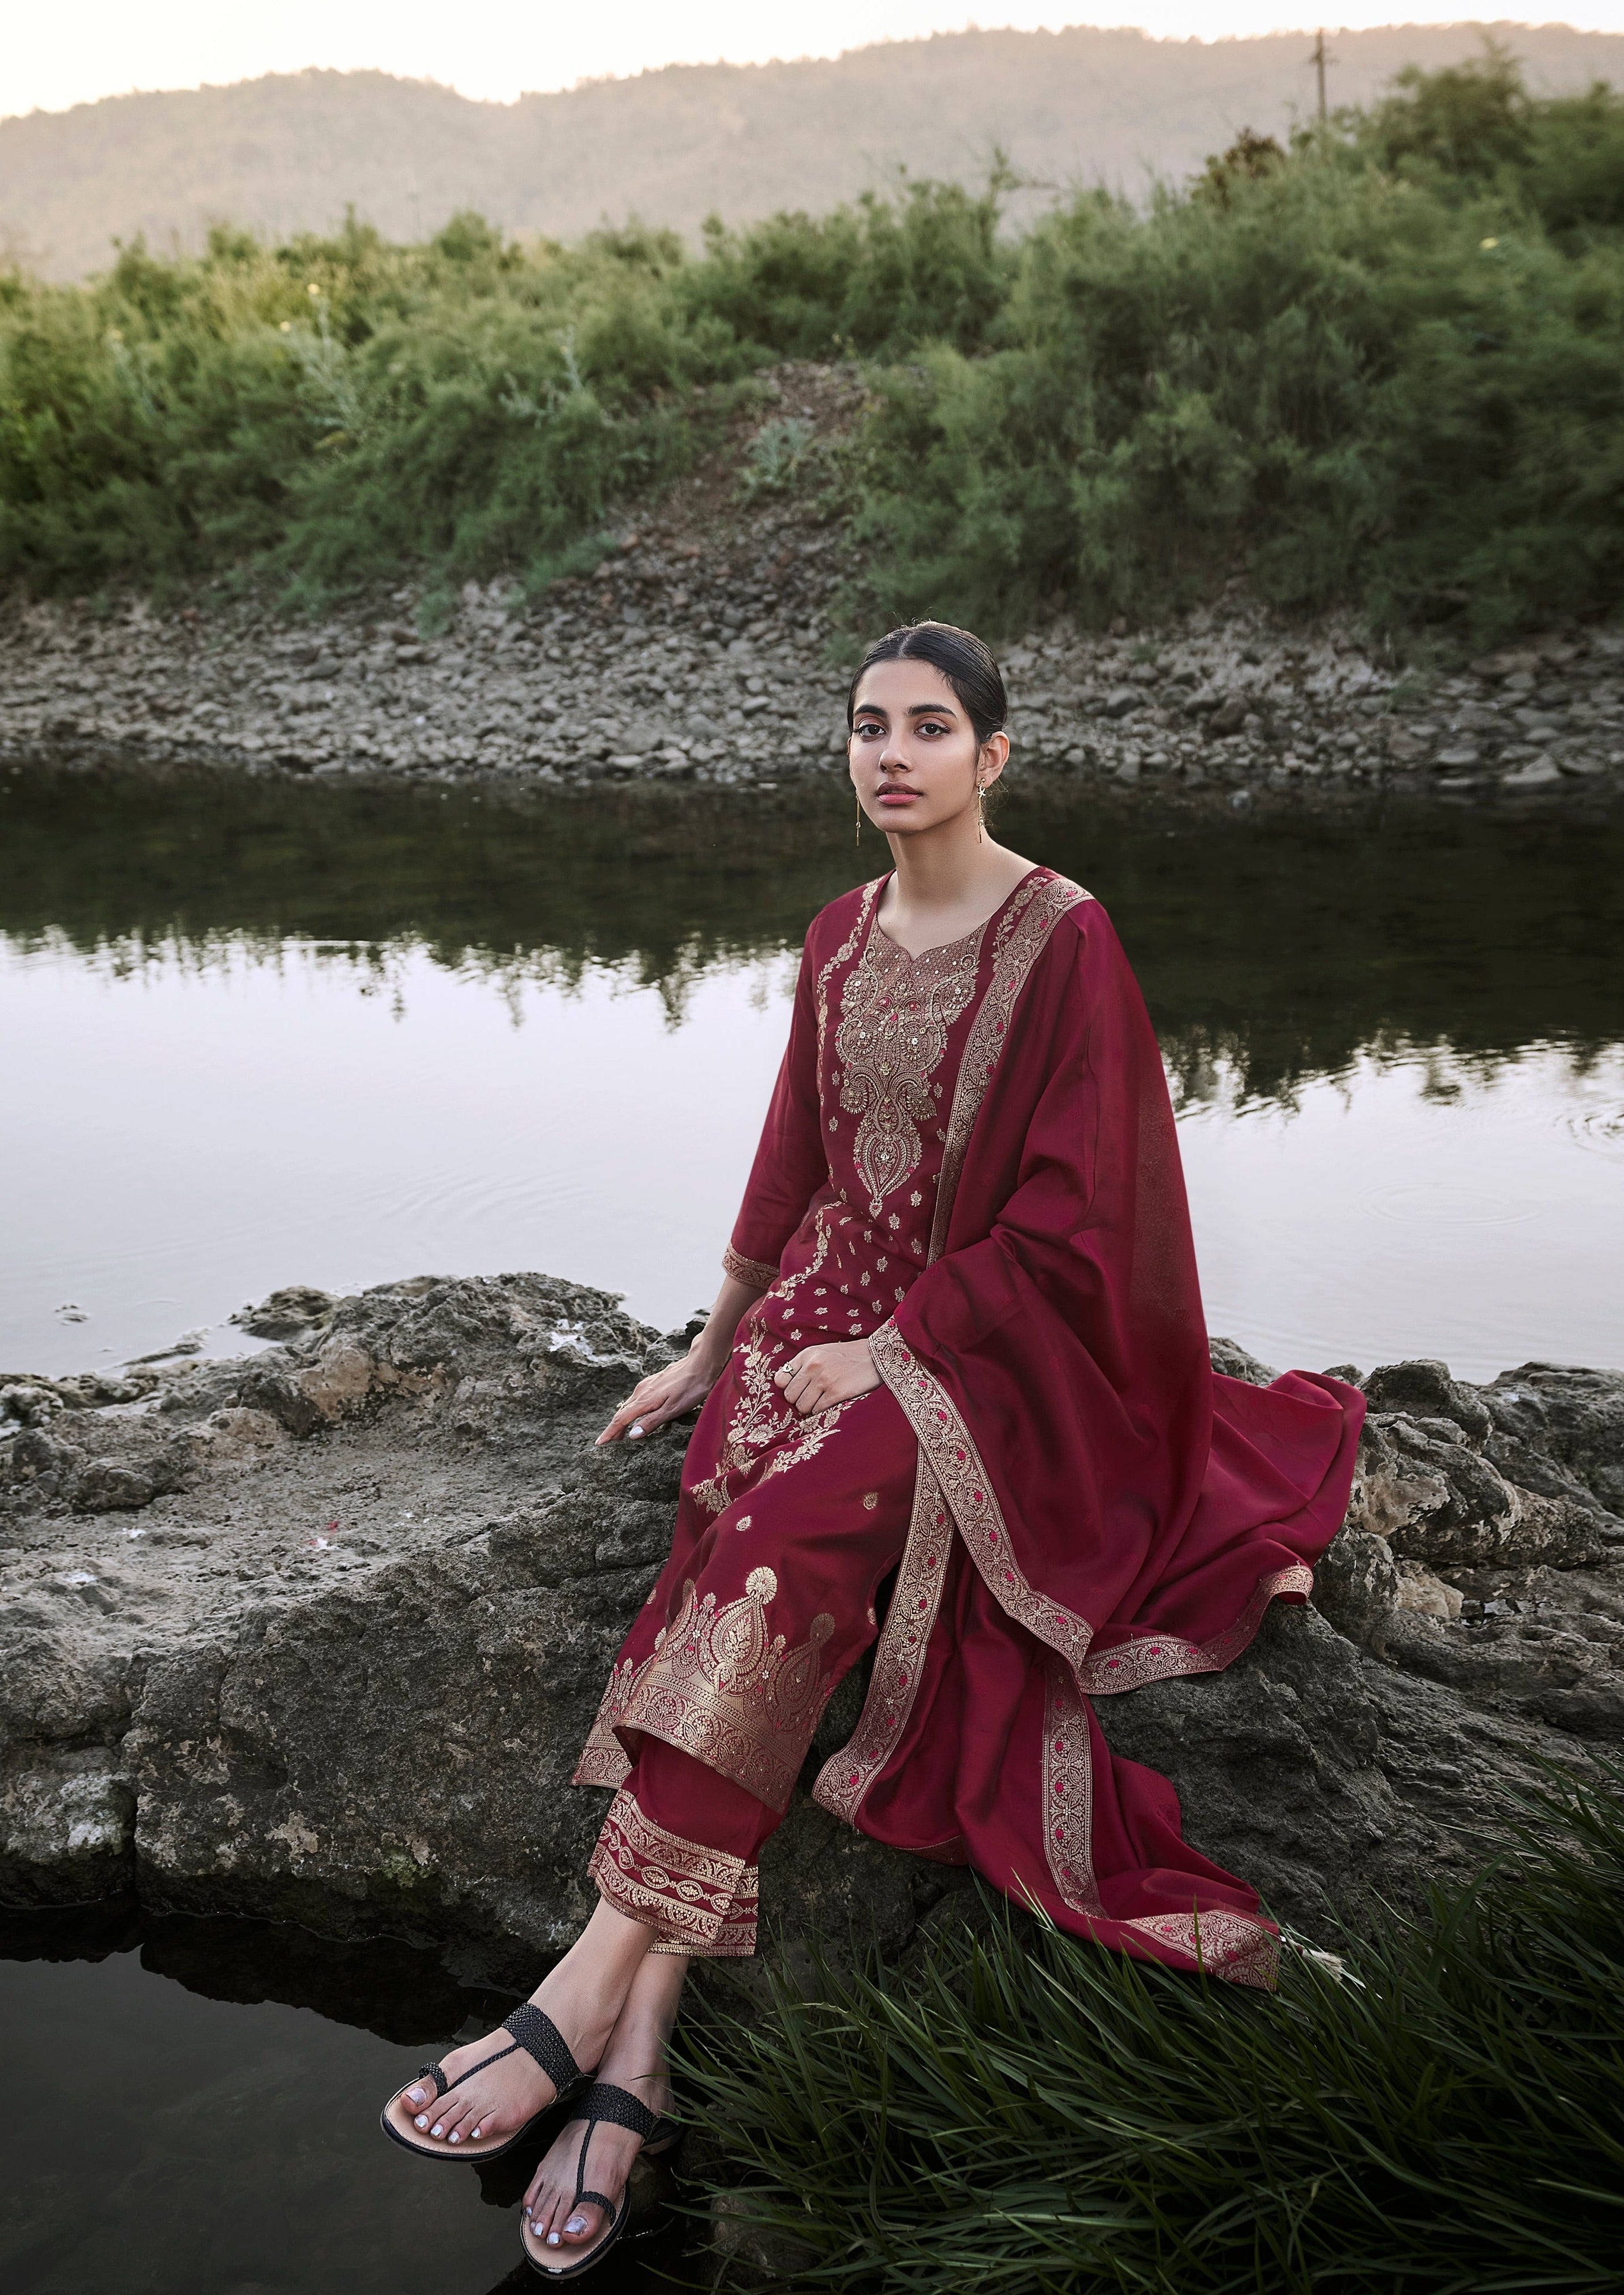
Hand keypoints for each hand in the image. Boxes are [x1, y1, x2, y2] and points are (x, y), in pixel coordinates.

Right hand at [597, 1348, 721, 1445]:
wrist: (701, 1363)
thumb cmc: (691, 1388)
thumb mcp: (673, 1409)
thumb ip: (651, 1422)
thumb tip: (631, 1435)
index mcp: (644, 1400)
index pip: (621, 1420)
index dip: (610, 1432)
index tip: (599, 1444)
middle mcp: (642, 1391)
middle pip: (623, 1412)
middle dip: (615, 1428)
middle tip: (610, 1443)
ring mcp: (648, 1384)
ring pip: (630, 1404)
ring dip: (624, 1418)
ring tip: (622, 1432)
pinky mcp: (654, 1381)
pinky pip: (637, 1398)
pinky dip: (632, 1409)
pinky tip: (638, 1413)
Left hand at [773, 1339, 881, 1417]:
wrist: (876, 1357)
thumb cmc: (847, 1356)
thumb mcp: (822, 1352)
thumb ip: (803, 1365)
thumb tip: (782, 1384)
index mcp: (807, 1355)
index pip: (780, 1380)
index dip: (788, 1388)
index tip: (799, 1391)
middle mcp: (812, 1366)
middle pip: (790, 1396)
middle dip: (800, 1400)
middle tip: (813, 1398)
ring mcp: (824, 1380)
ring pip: (802, 1407)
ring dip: (811, 1408)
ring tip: (822, 1401)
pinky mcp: (836, 1393)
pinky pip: (817, 1411)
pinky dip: (822, 1411)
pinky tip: (831, 1404)